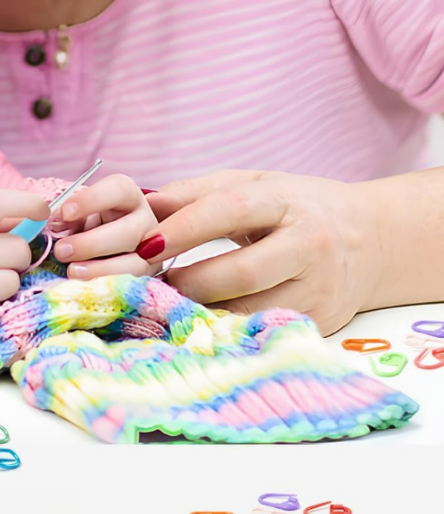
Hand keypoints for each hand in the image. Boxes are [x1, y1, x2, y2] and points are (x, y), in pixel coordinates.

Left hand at [45, 174, 156, 269]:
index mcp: (126, 194)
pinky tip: (85, 281)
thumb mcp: (80, 213)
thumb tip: (54, 226)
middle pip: (128, 230)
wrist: (110, 241)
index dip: (91, 200)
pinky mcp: (148, 270)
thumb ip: (68, 217)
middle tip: (62, 250)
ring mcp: (152, 247)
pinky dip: (107, 280)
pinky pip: (132, 279)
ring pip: (134, 259)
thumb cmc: (91, 220)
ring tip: (72, 270)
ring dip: (100, 267)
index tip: (65, 213)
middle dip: (92, 243)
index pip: (117, 190)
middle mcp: (144, 217)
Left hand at [65, 169, 382, 335]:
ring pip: (252, 309)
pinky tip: (204, 319)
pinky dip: (226, 327)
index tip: (146, 244)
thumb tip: (143, 203)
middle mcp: (310, 244)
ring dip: (204, 310)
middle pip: (242, 271)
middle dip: (191, 281)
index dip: (185, 228)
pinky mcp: (321, 320)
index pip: (230, 209)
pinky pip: (262, 329)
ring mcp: (320, 287)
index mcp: (287, 201)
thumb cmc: (294, 207)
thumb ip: (196, 193)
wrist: (370, 240)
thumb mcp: (252, 184)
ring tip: (175, 301)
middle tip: (156, 283)